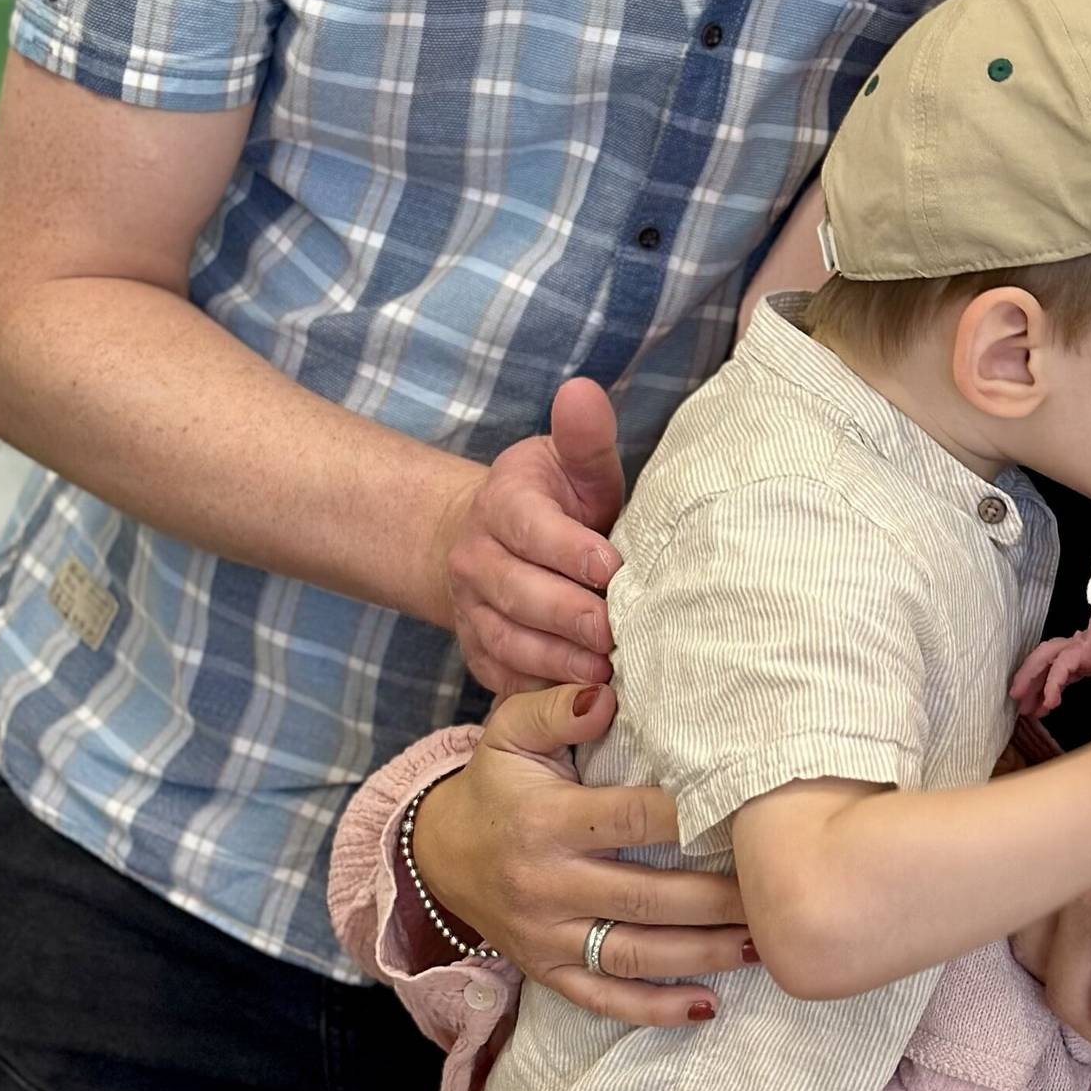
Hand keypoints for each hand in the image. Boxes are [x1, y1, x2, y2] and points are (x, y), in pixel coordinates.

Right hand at [410, 683, 751, 1025]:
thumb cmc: (496, 784)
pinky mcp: (547, 972)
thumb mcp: (510, 732)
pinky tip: (707, 1004)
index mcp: (546, 822)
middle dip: (716, 899)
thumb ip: (557, 706)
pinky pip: (603, 1000)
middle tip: (774, 892)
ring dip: (702, 954)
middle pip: (645, 897)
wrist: (439, 854)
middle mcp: (547, 885)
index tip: (744, 815)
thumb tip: (608, 694)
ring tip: (761, 945)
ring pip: (634, 955)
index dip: (688, 818)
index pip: (630, 820)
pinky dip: (654, 1010)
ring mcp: (547, 937)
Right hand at [434, 378, 624, 692]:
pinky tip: (581, 698)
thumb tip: (582, 392)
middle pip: (519, 593)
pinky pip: (504, 676)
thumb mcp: (572, 463)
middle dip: (571, 616)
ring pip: (508, 641)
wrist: (490, 541)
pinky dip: (540, 690)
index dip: (572, 551)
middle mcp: (475, 559)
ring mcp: (471, 610)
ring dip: (557, 661)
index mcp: (502, 504)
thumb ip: (586, 438)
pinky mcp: (478, 652)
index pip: (531, 529)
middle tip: (619, 635)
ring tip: (606, 673)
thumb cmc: (554, 501)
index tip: (613, 568)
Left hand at [1008, 620, 1090, 719]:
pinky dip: (1053, 686)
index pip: (1059, 670)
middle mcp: (1075, 647)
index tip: (1042, 708)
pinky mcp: (1079, 650)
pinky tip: (1050, 703)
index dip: (1048, 688)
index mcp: (1084, 652)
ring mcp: (1075, 647)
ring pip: (1043, 660)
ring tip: (1018, 701)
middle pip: (1043, 662)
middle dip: (1029, 683)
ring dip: (1028, 680)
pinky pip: (1060, 669)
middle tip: (1020, 707)